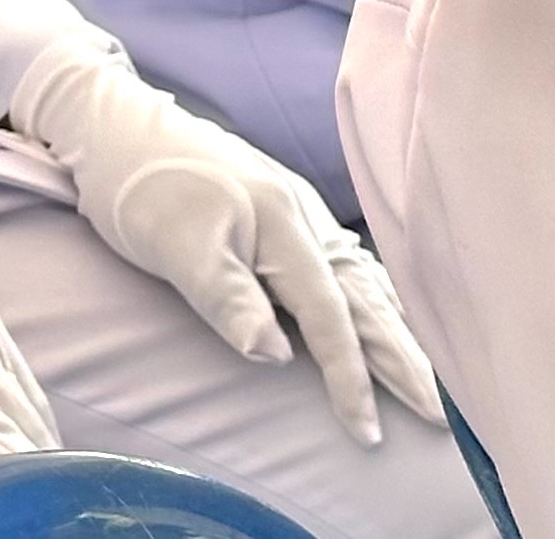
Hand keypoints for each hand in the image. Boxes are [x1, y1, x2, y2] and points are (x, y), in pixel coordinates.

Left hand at [7, 42, 443, 447]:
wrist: (114, 121)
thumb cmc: (136, 183)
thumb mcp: (171, 243)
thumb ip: (225, 297)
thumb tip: (276, 355)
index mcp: (283, 226)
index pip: (328, 316)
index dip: (349, 375)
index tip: (368, 432)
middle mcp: (303, 217)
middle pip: (363, 299)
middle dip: (403, 360)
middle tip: (440, 417)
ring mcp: (297, 211)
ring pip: (361, 281)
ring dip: (395, 330)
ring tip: (429, 375)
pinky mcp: (283, 209)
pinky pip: (344, 264)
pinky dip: (371, 297)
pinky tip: (383, 311)